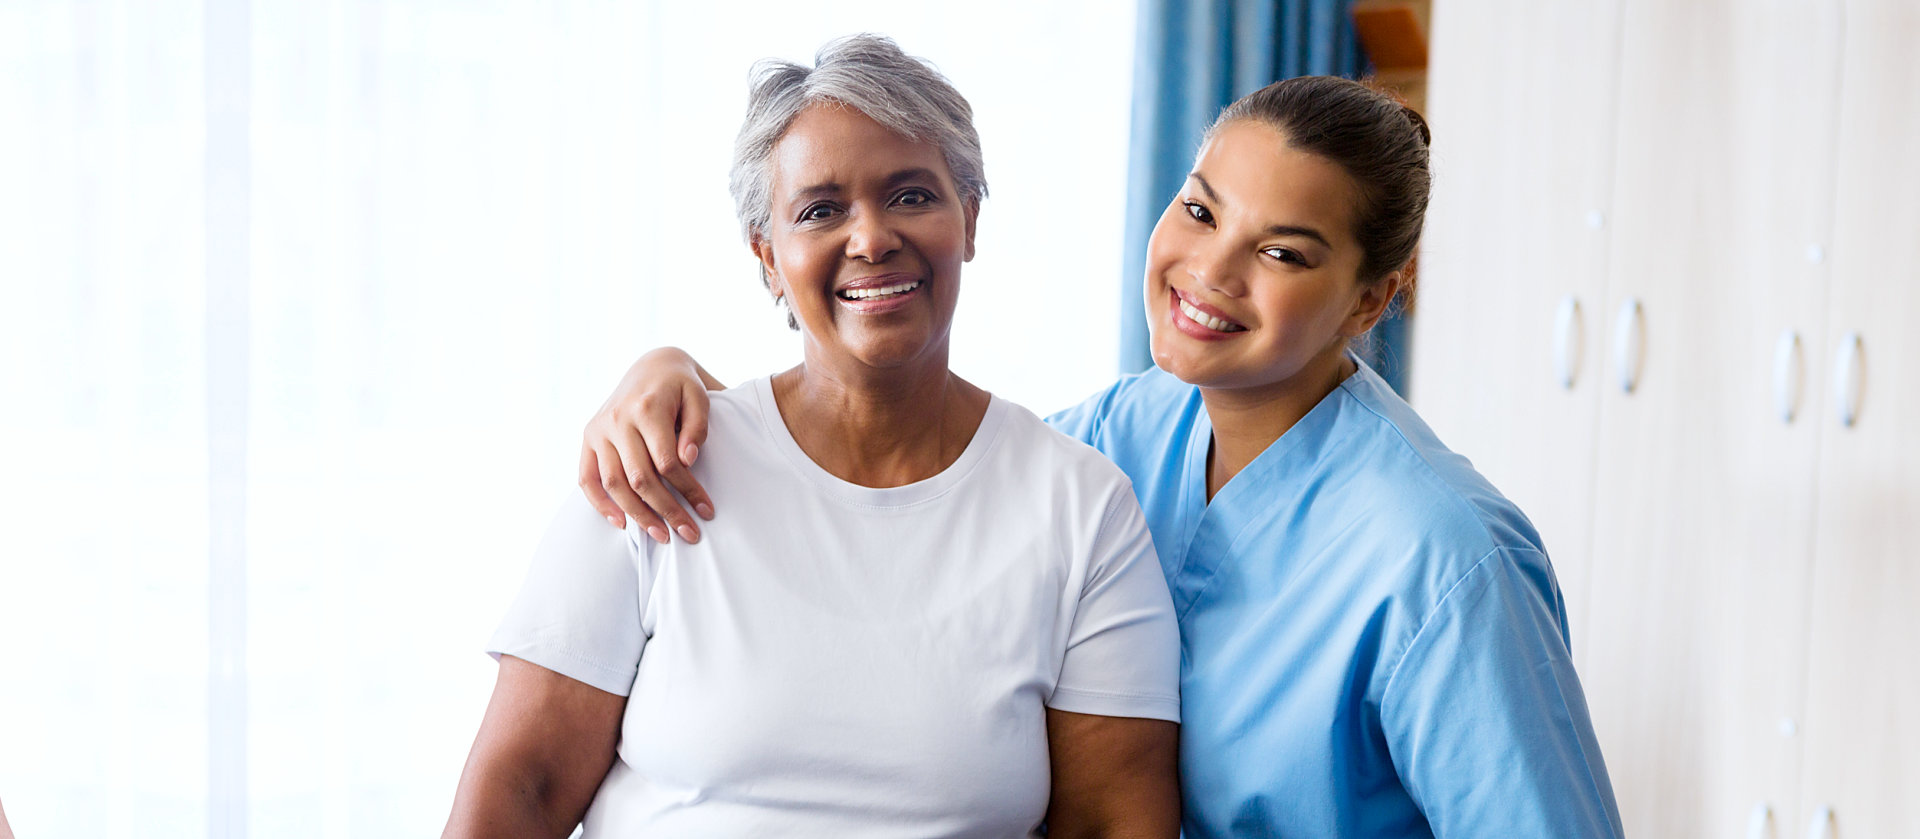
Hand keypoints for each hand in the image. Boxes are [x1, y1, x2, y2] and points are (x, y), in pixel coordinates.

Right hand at [578, 347, 718, 543]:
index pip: (666, 461)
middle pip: (640, 478)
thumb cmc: (682, 387)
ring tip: (662, 536)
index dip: (687, 490)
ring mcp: (599, 429)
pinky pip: (587, 478)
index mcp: (647, 408)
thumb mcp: (699, 397)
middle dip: (667, 510)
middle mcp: (617, 420)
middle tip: (689, 534)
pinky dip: (600, 504)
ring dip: (638, 515)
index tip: (706, 511)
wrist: (652, 366)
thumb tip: (688, 459)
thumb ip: (697, 427)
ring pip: (614, 483)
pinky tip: (621, 524)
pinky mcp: (589, 437)